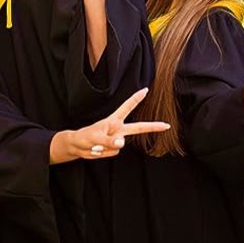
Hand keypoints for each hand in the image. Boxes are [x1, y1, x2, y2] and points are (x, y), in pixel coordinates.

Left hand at [51, 89, 169, 162]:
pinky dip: (105, 152)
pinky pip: (114, 152)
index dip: (136, 98)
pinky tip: (98, 149)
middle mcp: (118, 129)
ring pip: (119, 146)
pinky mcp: (114, 148)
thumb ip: (110, 140)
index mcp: (114, 120)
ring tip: (96, 144)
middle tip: (165, 125)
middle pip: (138, 127)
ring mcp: (117, 139)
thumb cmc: (85, 137)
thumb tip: (123, 143)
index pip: (127, 107)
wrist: (78, 146)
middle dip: (152, 126)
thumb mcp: (95, 137)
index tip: (145, 90)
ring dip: (106, 146)